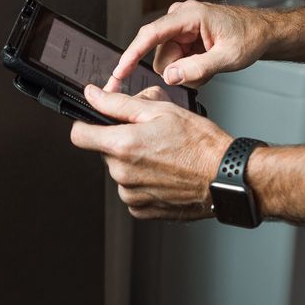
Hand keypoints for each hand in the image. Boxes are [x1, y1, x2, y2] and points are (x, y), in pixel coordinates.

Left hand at [69, 85, 231, 220]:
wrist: (226, 177)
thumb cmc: (201, 144)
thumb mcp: (161, 110)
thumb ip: (119, 102)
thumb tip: (93, 95)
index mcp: (123, 145)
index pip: (79, 135)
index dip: (86, 124)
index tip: (97, 123)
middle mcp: (122, 174)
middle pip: (104, 152)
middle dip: (121, 141)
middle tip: (150, 135)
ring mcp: (131, 194)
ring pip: (120, 172)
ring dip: (134, 163)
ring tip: (163, 156)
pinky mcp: (142, 210)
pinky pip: (132, 191)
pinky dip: (144, 182)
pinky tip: (165, 174)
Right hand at [106, 0, 267, 91]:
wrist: (262, 32)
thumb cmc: (249, 37)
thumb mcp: (228, 57)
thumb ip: (198, 68)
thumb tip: (170, 76)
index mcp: (189, 15)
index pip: (150, 35)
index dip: (131, 55)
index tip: (118, 73)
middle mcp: (179, 17)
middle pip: (160, 56)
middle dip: (179, 71)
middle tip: (206, 70)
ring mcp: (180, 27)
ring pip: (166, 62)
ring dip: (186, 71)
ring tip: (209, 66)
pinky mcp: (182, 36)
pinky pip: (175, 61)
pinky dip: (189, 68)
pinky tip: (206, 63)